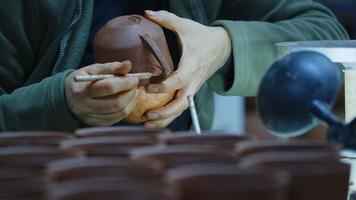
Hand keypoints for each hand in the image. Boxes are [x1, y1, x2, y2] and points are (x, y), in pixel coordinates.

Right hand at [65, 61, 138, 125]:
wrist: (66, 98)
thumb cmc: (83, 81)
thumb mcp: (92, 70)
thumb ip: (110, 67)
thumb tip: (128, 64)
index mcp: (81, 90)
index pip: (109, 88)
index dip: (125, 83)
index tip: (133, 78)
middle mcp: (84, 107)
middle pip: (116, 103)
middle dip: (130, 93)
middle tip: (135, 85)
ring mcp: (91, 118)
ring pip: (120, 113)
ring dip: (131, 101)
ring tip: (133, 92)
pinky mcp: (97, 124)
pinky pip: (118, 118)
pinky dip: (127, 108)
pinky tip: (127, 100)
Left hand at [143, 10, 231, 127]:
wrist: (222, 47)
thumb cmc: (201, 36)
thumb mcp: (185, 25)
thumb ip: (166, 18)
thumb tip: (147, 13)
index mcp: (192, 65)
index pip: (179, 80)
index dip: (165, 86)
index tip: (149, 87)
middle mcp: (194, 81)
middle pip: (182, 103)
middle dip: (166, 112)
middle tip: (147, 115)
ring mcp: (193, 88)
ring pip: (182, 109)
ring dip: (166, 119)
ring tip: (147, 124)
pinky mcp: (191, 91)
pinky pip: (180, 106)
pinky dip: (169, 115)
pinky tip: (153, 119)